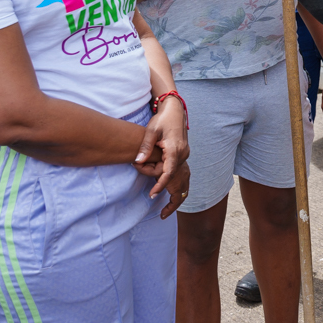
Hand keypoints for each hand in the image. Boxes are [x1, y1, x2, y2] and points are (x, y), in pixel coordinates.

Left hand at [134, 97, 190, 217]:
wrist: (175, 110)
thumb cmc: (162, 119)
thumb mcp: (151, 131)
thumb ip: (144, 147)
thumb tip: (137, 162)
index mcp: (175, 150)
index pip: (168, 172)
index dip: (160, 185)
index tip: (152, 195)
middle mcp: (183, 155)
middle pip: (175, 179)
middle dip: (164, 190)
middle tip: (152, 199)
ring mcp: (185, 157)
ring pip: (183, 181)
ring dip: (175, 195)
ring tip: (165, 212)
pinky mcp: (183, 156)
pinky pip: (182, 175)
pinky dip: (177, 187)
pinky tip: (170, 195)